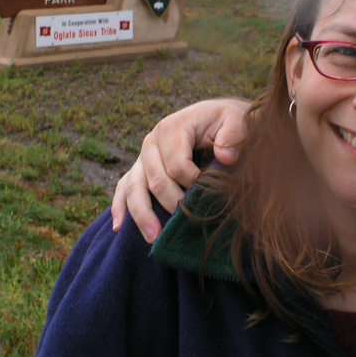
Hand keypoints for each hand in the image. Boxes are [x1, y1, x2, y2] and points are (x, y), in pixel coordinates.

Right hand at [111, 98, 249, 242]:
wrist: (218, 121)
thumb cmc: (227, 123)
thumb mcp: (237, 120)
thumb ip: (234, 133)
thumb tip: (225, 157)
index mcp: (172, 128)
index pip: (176, 164)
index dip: (193, 183)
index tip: (210, 193)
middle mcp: (151, 142)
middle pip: (155, 179)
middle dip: (171, 203)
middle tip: (187, 223)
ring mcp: (143, 157)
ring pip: (134, 187)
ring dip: (142, 214)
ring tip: (154, 237)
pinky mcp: (139, 170)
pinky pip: (123, 188)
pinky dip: (119, 207)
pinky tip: (118, 227)